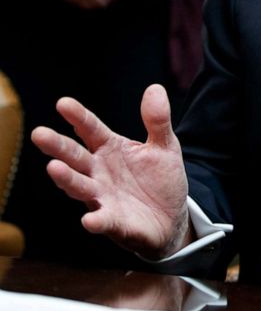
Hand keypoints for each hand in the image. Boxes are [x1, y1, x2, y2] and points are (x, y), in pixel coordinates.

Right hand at [31, 84, 190, 257]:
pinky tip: (89, 219)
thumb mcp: (165, 146)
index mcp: (111, 149)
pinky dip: (96, 220)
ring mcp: (103, 197)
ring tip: (53, 168)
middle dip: (58, 146)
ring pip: (80, 187)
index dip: (78, 117)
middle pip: (75, 157)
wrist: (171, 217)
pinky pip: (102, 220)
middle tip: (39, 134)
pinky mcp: (113, 222)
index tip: (63, 103)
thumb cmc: (160, 179)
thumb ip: (157, 121)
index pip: (91, 129)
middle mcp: (99, 172)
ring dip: (67, 179)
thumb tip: (154, 88)